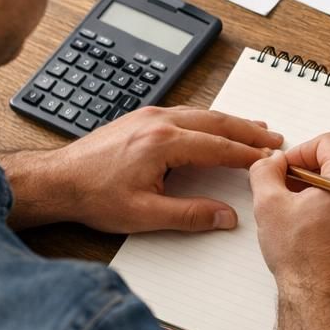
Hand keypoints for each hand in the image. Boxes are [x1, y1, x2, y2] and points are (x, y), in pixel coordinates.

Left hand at [2, 106, 280, 232]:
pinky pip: (185, 113)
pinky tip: (215, 125)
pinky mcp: (140, 118)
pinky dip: (209, 119)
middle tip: (273, 138)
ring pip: (202, 113)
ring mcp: (149, 116)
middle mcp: (158, 122)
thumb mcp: (144, 215)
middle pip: (216, 122)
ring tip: (255, 128)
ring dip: (230, 122)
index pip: (218, 146)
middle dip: (248, 131)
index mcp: (162, 143)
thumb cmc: (93, 196)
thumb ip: (190, 216)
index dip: (247, 155)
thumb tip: (225, 217)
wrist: (56, 181)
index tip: (269, 160)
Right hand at [248, 133, 329, 304]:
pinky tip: (317, 229)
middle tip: (288, 192)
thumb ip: (266, 170)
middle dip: (311, 173)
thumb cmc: (302, 260)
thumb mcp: (269, 205)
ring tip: (301, 213)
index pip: (328, 142)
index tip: (286, 170)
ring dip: (324, 192)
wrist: (322, 301)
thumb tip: (272, 161)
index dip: (300, 152)